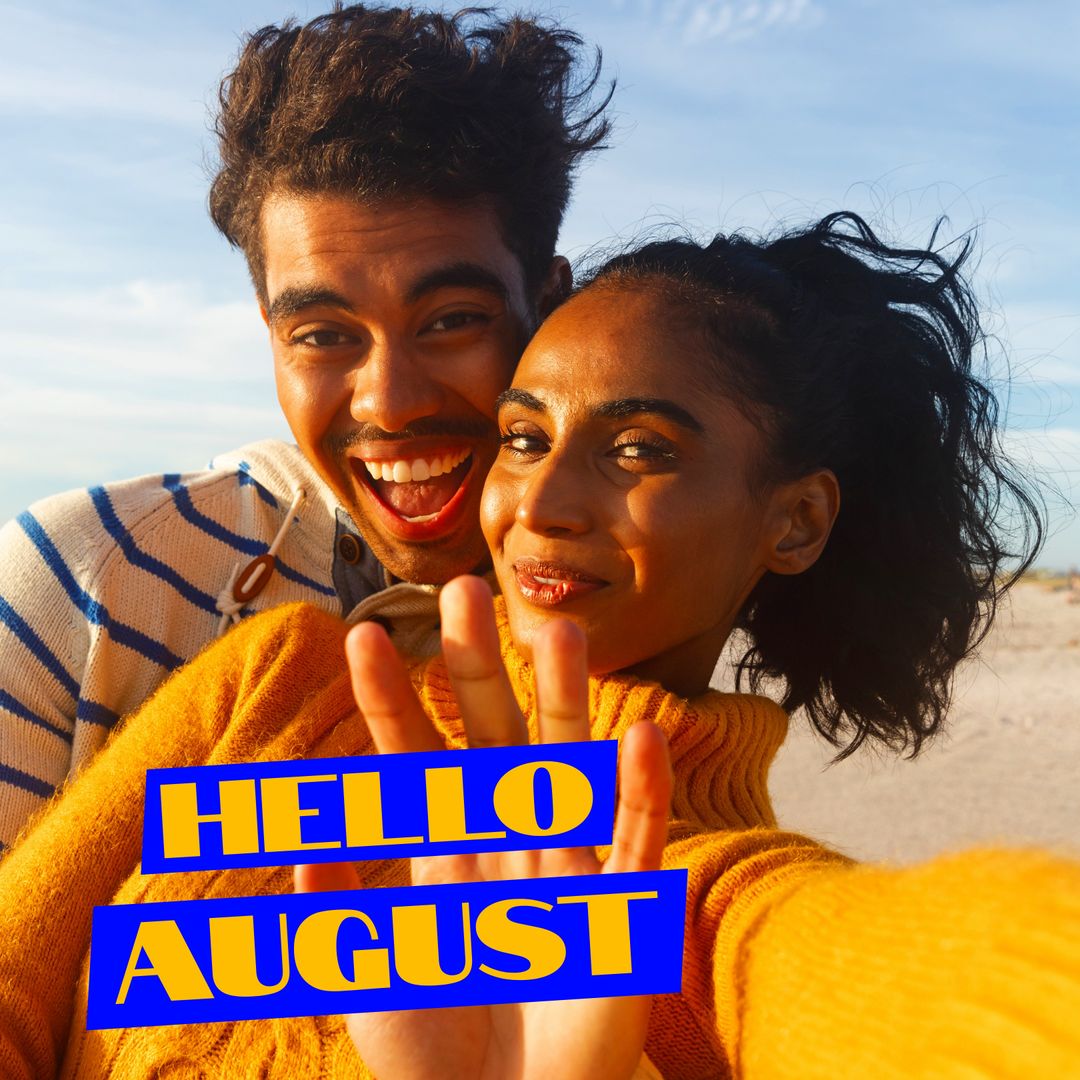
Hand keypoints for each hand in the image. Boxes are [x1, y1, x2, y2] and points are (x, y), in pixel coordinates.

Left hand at [295, 575, 672, 1079]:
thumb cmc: (432, 1044)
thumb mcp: (369, 968)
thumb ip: (337, 901)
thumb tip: (286, 834)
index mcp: (444, 842)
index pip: (411, 756)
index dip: (387, 699)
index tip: (361, 636)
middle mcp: (503, 832)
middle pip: (490, 731)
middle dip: (477, 664)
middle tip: (463, 591)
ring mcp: (564, 859)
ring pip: (568, 762)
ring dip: (565, 699)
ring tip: (558, 633)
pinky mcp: (621, 904)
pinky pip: (636, 840)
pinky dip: (640, 792)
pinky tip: (640, 740)